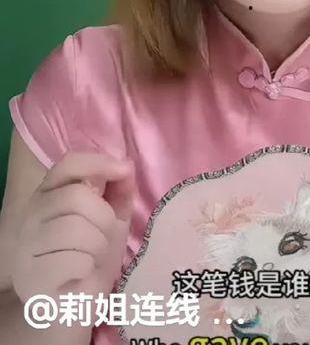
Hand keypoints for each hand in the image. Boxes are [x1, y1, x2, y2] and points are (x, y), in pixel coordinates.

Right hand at [11, 152, 134, 302]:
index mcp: (49, 195)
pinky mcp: (31, 278)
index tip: (124, 170)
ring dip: (97, 245)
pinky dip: (88, 267)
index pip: (68, 164)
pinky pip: (73, 260)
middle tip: (104, 237)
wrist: (78, 304)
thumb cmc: (94, 255)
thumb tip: (126, 165)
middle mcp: (30, 216)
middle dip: (104, 217)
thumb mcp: (113, 217)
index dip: (99, 162)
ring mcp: (26, 247)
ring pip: (75, 228)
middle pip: (76, 195)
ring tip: (92, 256)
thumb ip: (119, 190)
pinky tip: (81, 273)